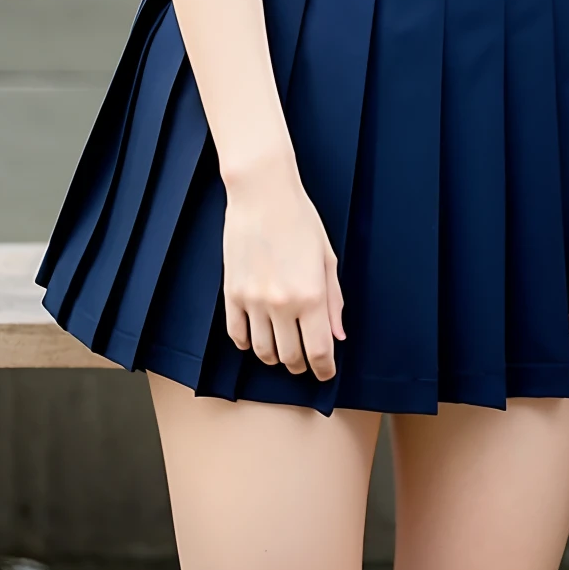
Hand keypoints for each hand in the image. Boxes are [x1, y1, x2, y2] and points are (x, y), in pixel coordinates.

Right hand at [221, 153, 345, 379]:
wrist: (262, 195)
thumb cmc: (300, 221)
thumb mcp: (327, 258)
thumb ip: (333, 301)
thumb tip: (337, 336)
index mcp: (311, 295)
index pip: (318, 351)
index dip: (324, 370)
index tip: (326, 374)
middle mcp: (281, 304)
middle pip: (290, 357)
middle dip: (300, 365)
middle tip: (305, 361)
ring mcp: (253, 301)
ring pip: (262, 351)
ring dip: (275, 358)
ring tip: (283, 352)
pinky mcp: (231, 294)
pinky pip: (236, 335)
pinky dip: (246, 345)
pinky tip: (256, 340)